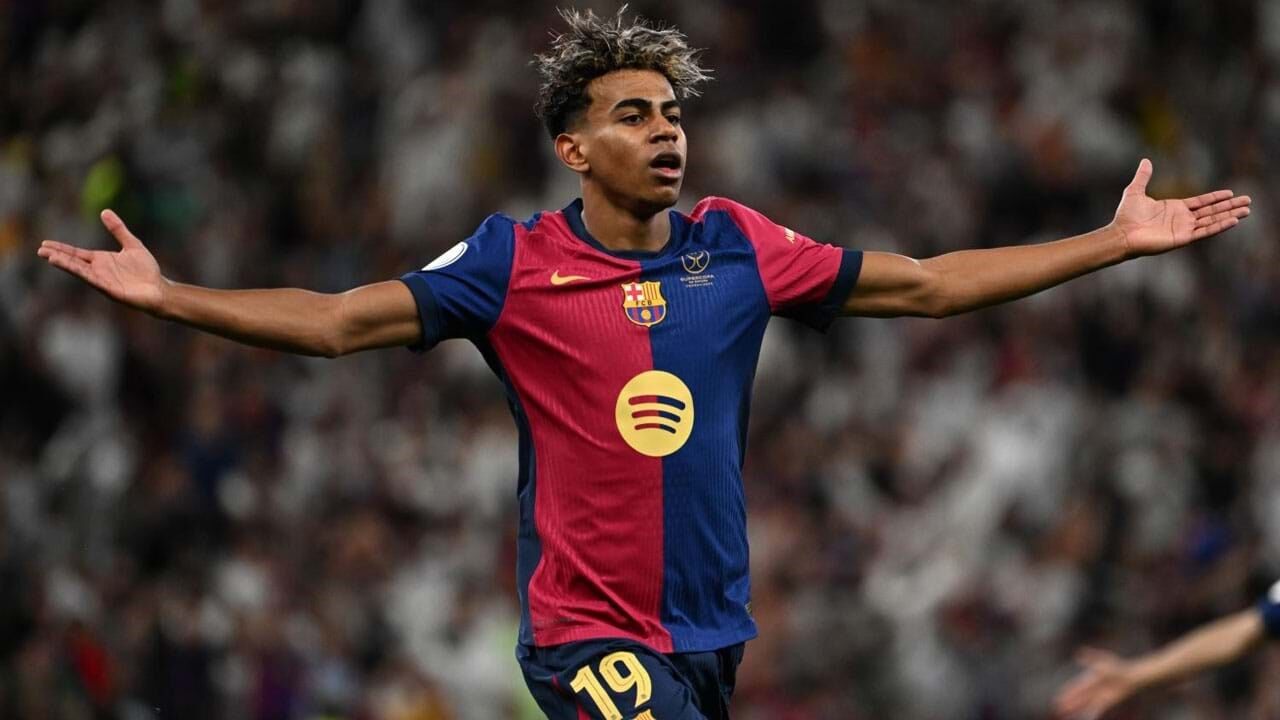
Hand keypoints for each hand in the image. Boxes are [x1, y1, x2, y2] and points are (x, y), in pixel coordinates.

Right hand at [37, 210, 166, 313]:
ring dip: (65, 264)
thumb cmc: (147, 270)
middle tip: (40, 250)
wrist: (159, 289)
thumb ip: (118, 230)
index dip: (61, 249)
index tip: (45, 244)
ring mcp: (102, 280)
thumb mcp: (132, 244)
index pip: (77, 253)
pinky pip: (93, 279)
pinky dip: (81, 273)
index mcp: (101, 260)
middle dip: (57, 256)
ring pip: (80, 271)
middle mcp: (99, 270)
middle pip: (73, 261)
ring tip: (49, 257)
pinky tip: (72, 268)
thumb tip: (104, 211)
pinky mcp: (109, 289)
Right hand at [1054, 648, 1138, 719]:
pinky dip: (1092, 713)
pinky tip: (1087, 718)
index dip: (1068, 693)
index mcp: (1089, 680)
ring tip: (1067, 713)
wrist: (1130, 676)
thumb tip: (1078, 653)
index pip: (1076, 687)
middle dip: (1069, 703)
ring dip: (1077, 709)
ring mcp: (1099, 696)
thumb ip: (1090, 658)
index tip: (1059, 697)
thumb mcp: (1102, 660)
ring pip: (1085, 704)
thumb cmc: (1117, 667)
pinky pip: (1097, 708)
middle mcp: (1092, 689)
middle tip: (1058, 708)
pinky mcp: (1107, 701)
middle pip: (1078, 698)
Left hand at [1112, 158, 1250, 257]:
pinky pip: (1205, 231)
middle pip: (1212, 211)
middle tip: (1248, 201)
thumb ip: (1143, 176)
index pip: (1201, 202)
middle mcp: (1182, 219)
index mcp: (1175, 208)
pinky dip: (1220, 226)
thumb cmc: (1126, 216)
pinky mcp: (1183, 238)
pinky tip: (1233, 220)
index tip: (1230, 193)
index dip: (1216, 198)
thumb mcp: (1135, 191)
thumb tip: (1145, 160)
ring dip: (1230, 215)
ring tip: (1247, 210)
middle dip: (1229, 206)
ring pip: (1212, 220)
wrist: (1121, 233)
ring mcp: (1184, 228)